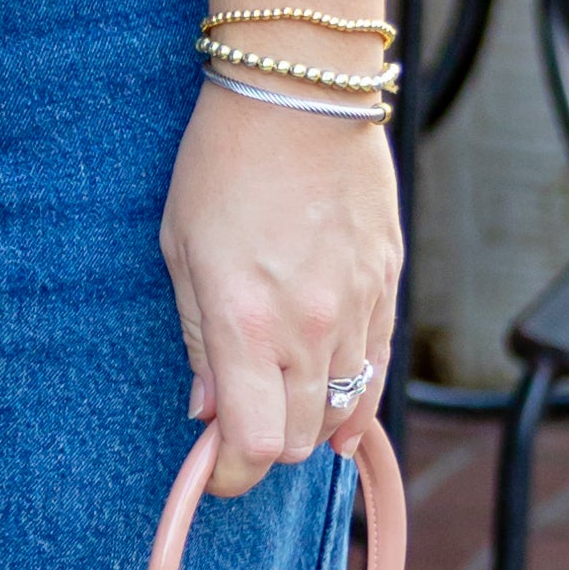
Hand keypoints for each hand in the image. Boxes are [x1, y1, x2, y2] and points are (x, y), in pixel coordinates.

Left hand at [162, 90, 400, 495]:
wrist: (300, 95)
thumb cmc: (224, 164)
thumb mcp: (181, 252)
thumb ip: (198, 340)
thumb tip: (206, 408)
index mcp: (245, 325)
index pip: (254, 445)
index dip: (233, 474)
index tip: (217, 473)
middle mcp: (308, 329)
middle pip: (301, 439)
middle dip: (269, 448)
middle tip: (242, 429)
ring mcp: (356, 308)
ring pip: (346, 409)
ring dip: (314, 422)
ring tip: (287, 409)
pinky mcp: (387, 284)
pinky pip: (378, 365)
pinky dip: (357, 394)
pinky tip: (341, 404)